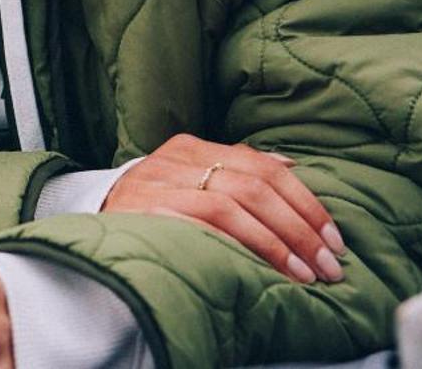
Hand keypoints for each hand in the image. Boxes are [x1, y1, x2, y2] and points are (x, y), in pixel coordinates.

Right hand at [102, 133, 345, 282]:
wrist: (88, 218)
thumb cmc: (150, 205)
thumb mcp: (189, 177)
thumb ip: (236, 168)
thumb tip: (293, 165)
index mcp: (190, 147)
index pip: (262, 166)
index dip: (305, 203)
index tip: (333, 239)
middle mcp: (172, 160)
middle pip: (252, 186)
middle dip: (299, 228)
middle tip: (329, 265)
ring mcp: (156, 186)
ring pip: (230, 206)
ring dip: (276, 244)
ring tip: (303, 274)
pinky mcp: (144, 214)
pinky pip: (201, 226)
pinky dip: (239, 246)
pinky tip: (262, 269)